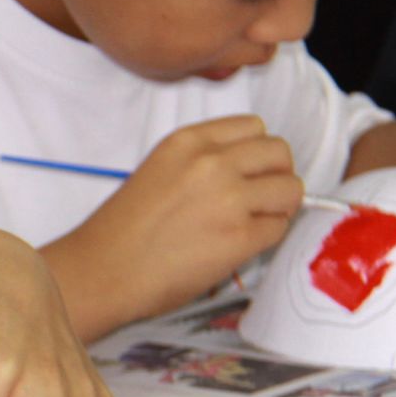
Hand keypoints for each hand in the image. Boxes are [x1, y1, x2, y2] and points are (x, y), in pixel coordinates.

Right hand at [44, 115, 300, 338]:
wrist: (104, 270)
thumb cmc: (122, 229)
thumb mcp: (158, 170)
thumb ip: (201, 162)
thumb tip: (245, 173)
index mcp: (187, 142)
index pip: (253, 126)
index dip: (256, 151)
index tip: (249, 170)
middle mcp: (212, 162)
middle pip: (279, 153)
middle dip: (276, 175)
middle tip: (259, 198)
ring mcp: (230, 199)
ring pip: (291, 189)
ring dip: (278, 207)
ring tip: (251, 223)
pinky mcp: (241, 237)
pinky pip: (279, 228)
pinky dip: (267, 237)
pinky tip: (238, 245)